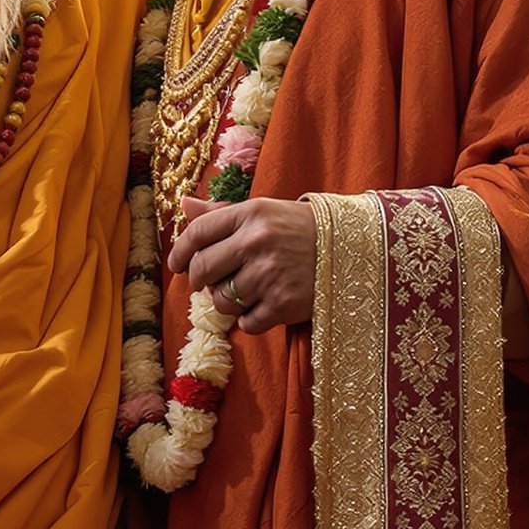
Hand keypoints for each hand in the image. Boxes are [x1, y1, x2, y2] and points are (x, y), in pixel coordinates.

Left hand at [169, 194, 316, 332]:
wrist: (353, 250)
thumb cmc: (300, 229)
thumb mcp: (264, 212)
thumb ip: (221, 212)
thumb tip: (184, 205)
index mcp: (251, 214)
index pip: (198, 233)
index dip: (180, 252)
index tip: (176, 265)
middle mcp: (257, 242)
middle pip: (202, 270)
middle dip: (200, 280)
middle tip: (210, 282)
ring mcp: (270, 274)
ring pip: (221, 300)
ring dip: (228, 301)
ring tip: (247, 291)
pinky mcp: (284, 304)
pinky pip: (246, 323)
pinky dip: (250, 319)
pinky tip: (265, 306)